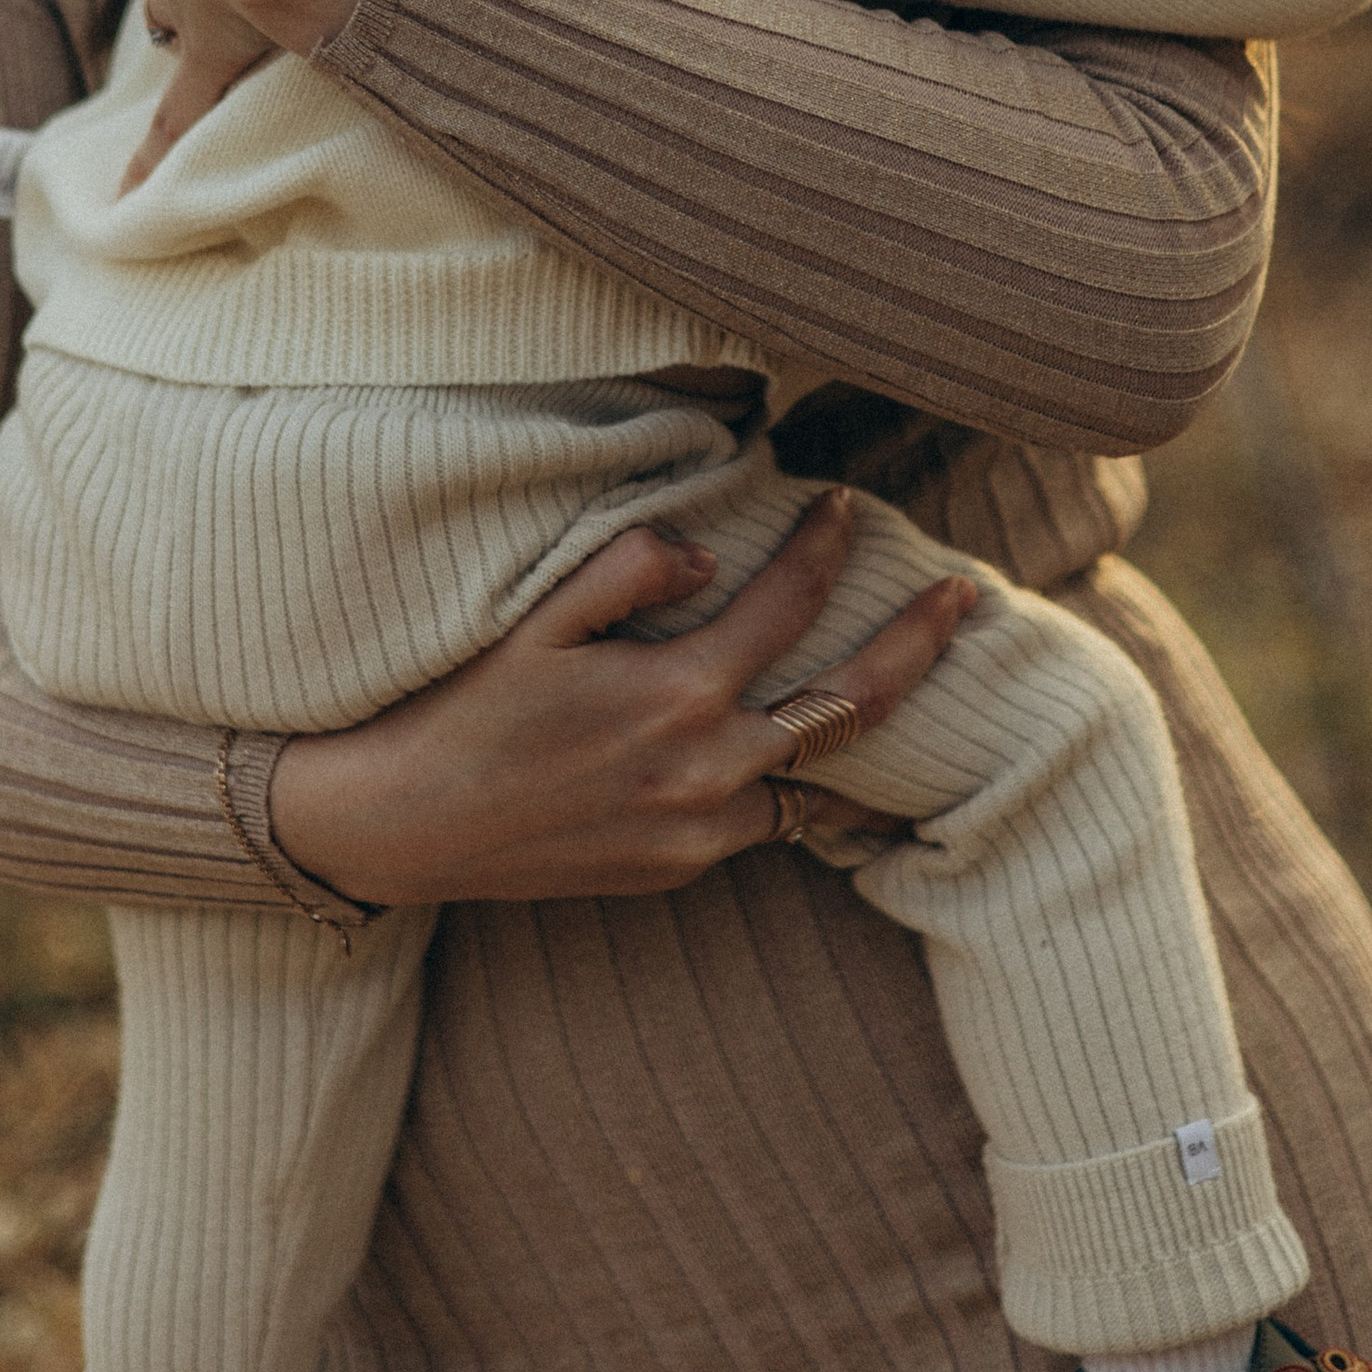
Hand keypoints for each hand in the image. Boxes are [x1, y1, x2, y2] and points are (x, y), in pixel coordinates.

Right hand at [263, 488, 977, 904]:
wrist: (402, 826)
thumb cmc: (462, 705)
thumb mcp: (536, 617)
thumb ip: (631, 568)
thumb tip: (714, 554)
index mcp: (677, 694)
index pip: (787, 604)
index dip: (825, 545)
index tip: (846, 503)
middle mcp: (706, 771)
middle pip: (852, 704)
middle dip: (918, 644)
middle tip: (970, 595)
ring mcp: (697, 831)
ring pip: (821, 779)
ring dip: (874, 727)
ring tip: (919, 682)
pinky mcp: (677, 869)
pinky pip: (766, 824)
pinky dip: (806, 789)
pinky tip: (825, 763)